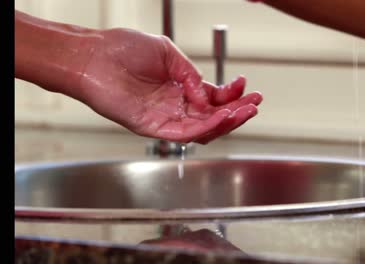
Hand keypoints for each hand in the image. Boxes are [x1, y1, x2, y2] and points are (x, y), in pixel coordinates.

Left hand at [77, 28, 261, 143]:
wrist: (95, 56)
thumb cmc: (124, 49)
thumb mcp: (168, 53)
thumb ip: (191, 74)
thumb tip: (208, 96)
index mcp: (179, 88)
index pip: (211, 98)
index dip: (231, 94)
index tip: (246, 86)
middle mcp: (174, 106)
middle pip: (212, 117)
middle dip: (236, 111)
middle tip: (255, 104)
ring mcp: (164, 118)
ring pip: (202, 129)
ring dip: (226, 122)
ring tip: (244, 110)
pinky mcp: (153, 127)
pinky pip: (184, 133)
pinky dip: (205, 127)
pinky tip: (222, 116)